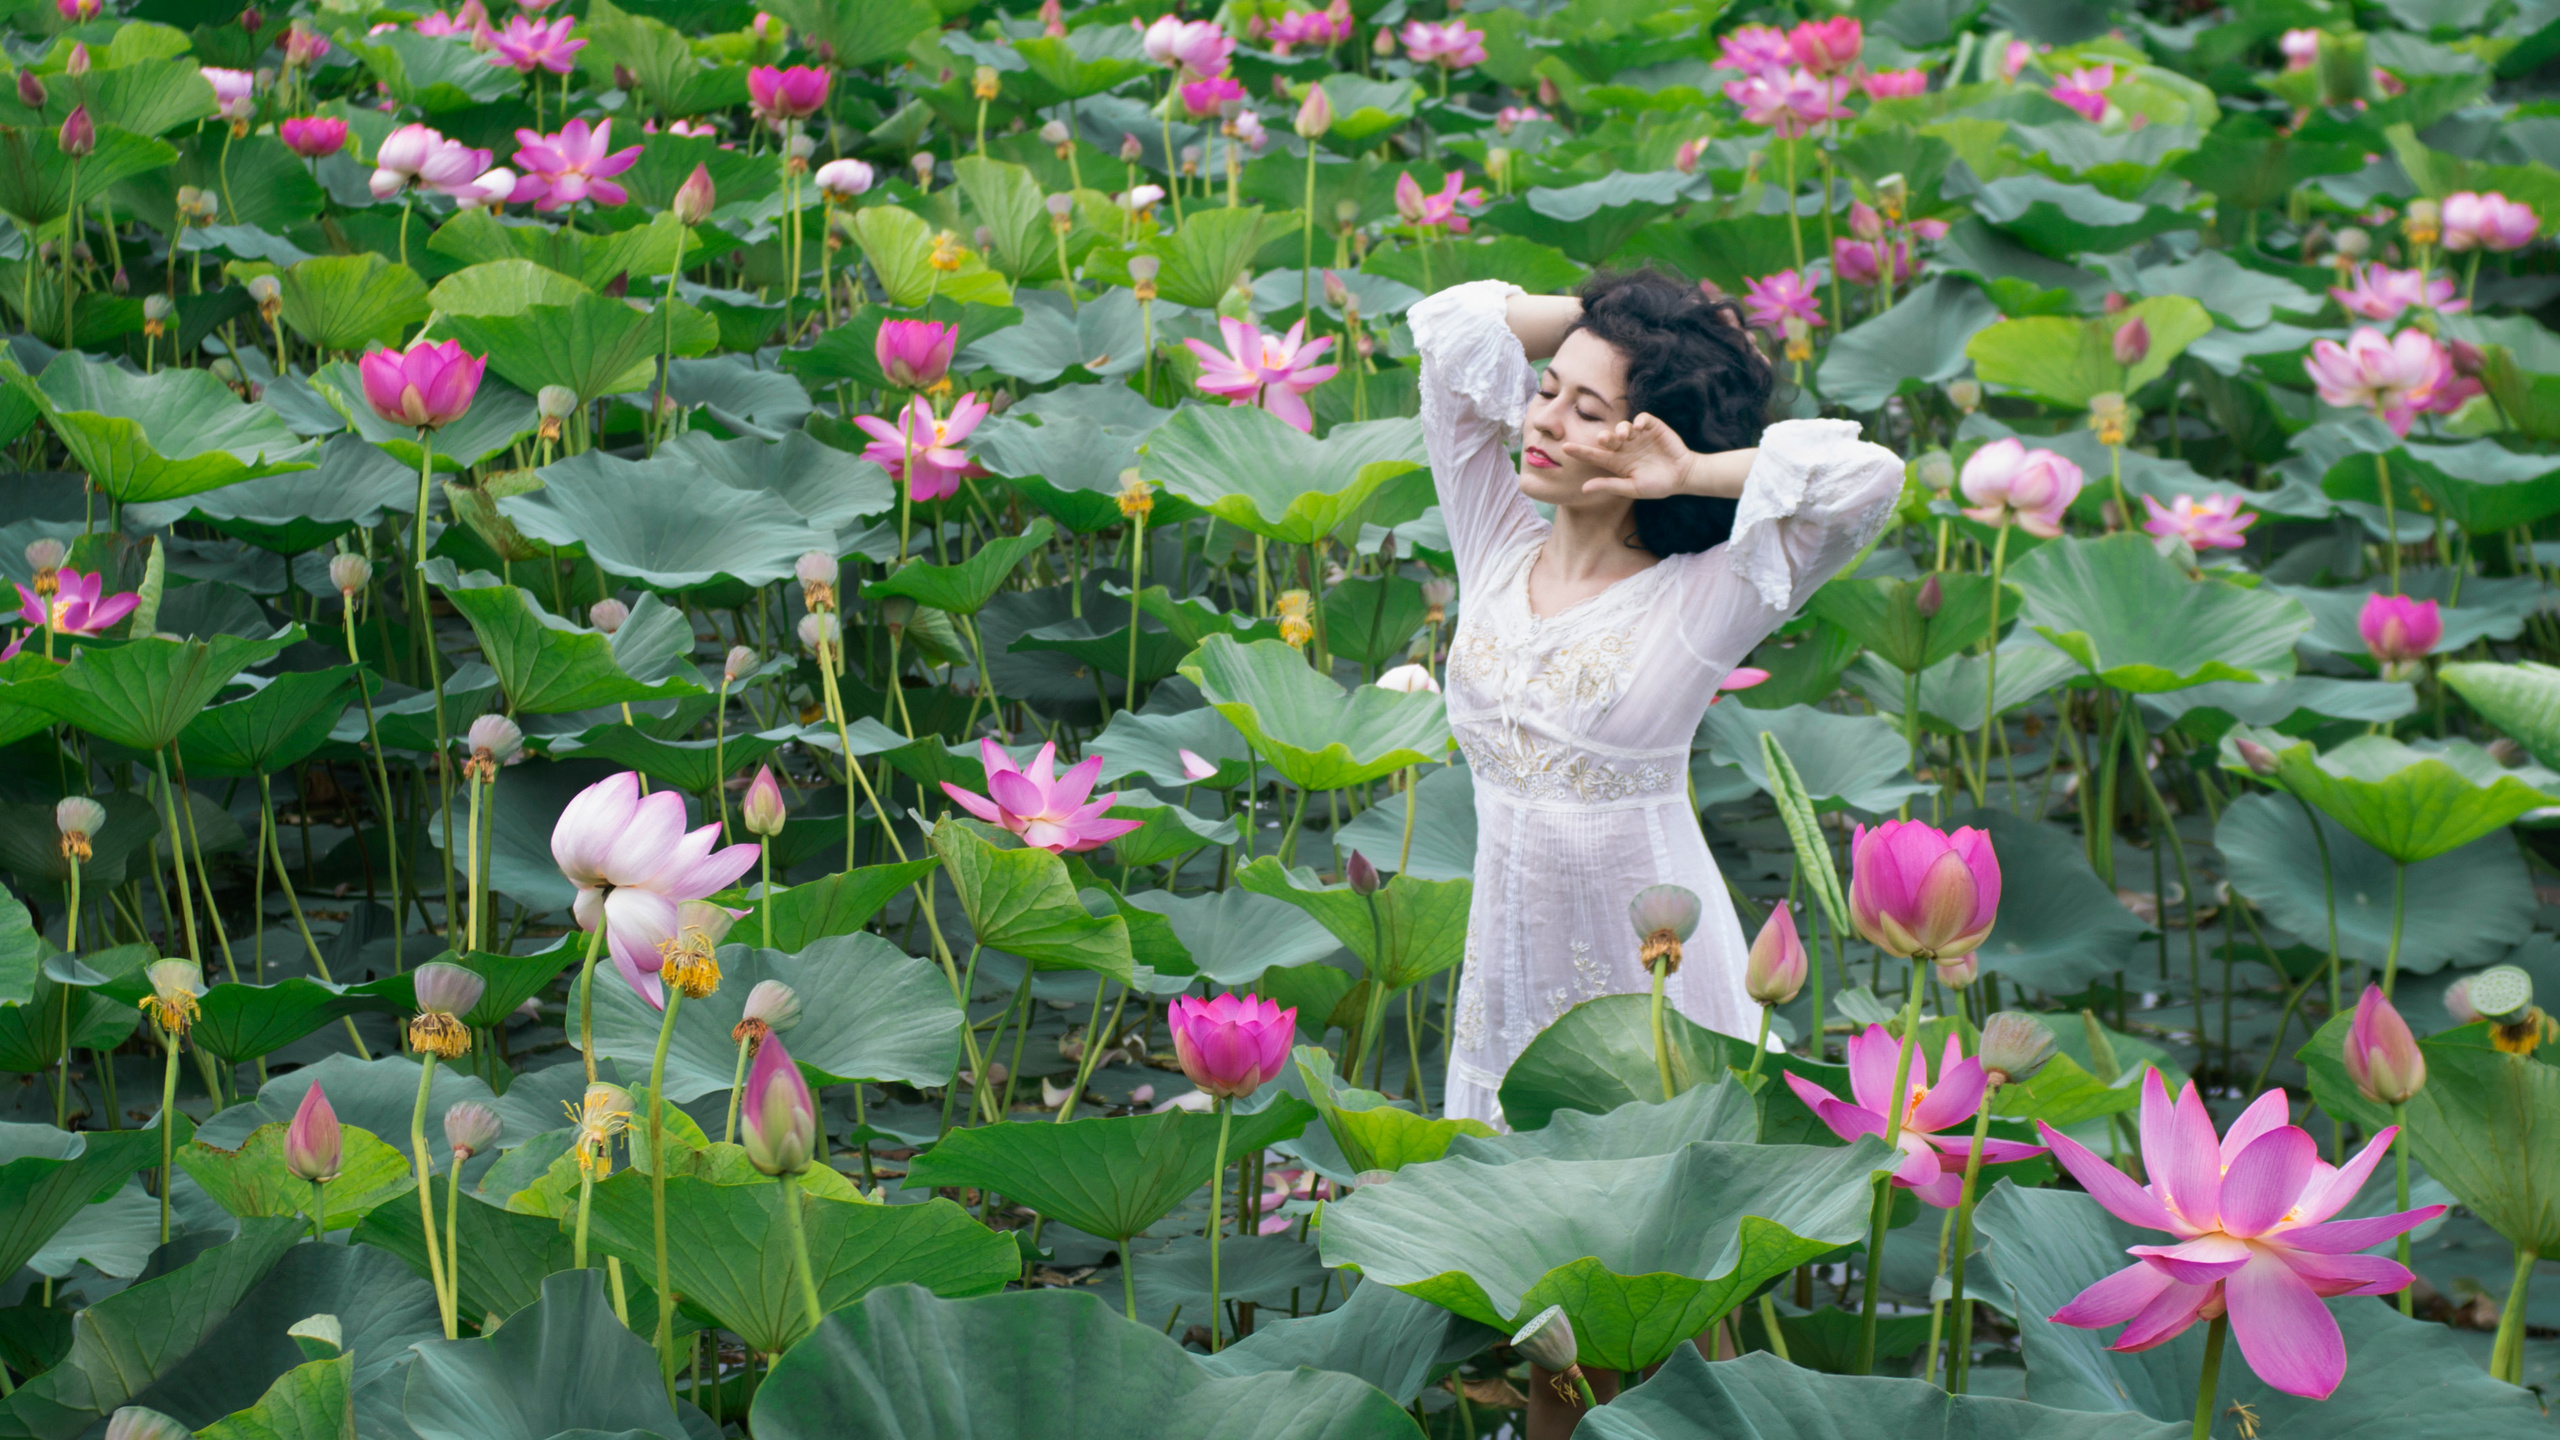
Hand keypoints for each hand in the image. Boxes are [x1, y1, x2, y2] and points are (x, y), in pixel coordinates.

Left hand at [1562, 414, 1698, 499]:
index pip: (1595, 455)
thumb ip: (1609, 485)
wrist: (1684, 475)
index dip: (1580, 451)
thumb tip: (1583, 488)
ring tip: (1625, 435)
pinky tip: (1640, 427)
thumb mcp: (1632, 488)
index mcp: (1617, 462)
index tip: (1565, 448)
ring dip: (1621, 429)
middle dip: (1605, 438)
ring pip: (1623, 426)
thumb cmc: (1657, 485)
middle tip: (1604, 439)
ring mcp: (1638, 436)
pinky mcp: (1653, 427)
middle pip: (1608, 439)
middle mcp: (1624, 447)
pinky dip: (1640, 420)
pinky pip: (1643, 419)